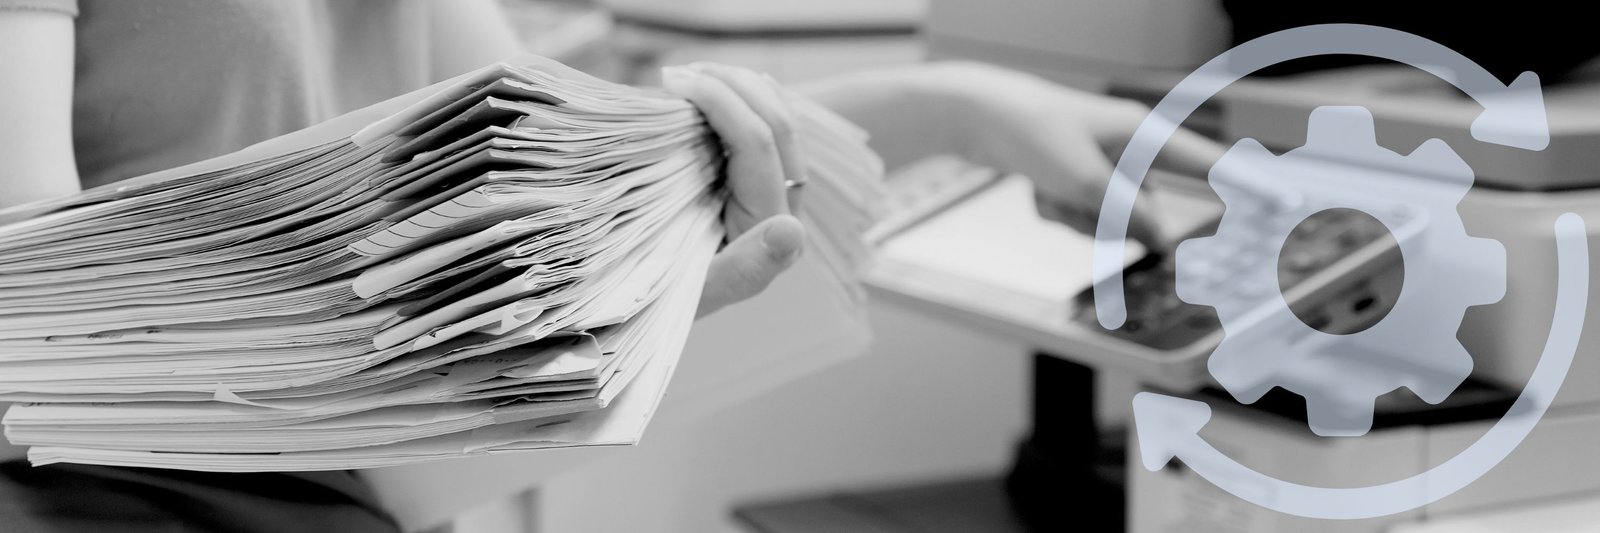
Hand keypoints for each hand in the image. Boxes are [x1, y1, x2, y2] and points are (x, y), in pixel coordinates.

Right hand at [663, 63, 807, 317]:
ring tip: (689, 73)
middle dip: (730, 84)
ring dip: (737, 85)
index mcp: (775, 234)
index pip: (759, 145)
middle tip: (676, 72)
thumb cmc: (664, 302)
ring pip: (778, 119)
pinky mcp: (763, 186)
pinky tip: (712, 85)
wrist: (653, 311)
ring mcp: (778, 196)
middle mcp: (787, 212)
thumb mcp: (693, 293)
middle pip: (777, 123)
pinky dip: (741, 99)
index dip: (722, 102)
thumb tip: (788, 231)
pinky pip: (766, 128)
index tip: (674, 82)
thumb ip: (744, 270)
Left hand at [801, 62, 1222, 249]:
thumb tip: (1158, 238)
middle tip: (1071, 194)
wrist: (975, 115)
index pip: (1208, 166)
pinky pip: (1079, 216)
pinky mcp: (1077, 179)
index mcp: (1142, 135)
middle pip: (1143, 213)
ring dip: (1075, 217)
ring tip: (1047, 188)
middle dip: (1105, 219)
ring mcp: (1102, 166)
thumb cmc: (1029, 130)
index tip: (1286, 206)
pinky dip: (1056, 210)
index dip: (1248, 187)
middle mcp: (1129, 150)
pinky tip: (1035, 188)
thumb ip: (1125, 213)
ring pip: (1106, 221)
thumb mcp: (1082, 180)